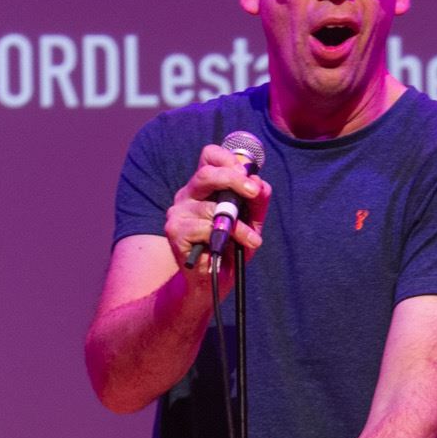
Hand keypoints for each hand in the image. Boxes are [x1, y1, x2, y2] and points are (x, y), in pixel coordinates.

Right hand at [164, 144, 271, 278]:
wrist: (214, 280)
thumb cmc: (231, 247)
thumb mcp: (251, 222)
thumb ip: (257, 203)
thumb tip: (261, 184)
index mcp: (205, 186)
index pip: (210, 157)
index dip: (228, 158)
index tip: (247, 171)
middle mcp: (188, 195)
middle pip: (206, 173)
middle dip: (234, 179)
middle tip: (253, 191)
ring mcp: (178, 212)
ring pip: (211, 207)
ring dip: (238, 224)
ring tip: (252, 240)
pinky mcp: (174, 231)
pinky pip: (204, 227)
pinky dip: (225, 237)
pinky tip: (228, 248)